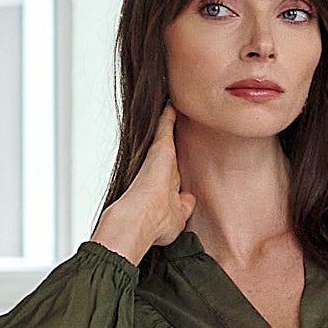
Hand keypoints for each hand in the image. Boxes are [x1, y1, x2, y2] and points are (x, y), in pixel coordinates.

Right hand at [91, 105, 194, 264]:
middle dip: (171, 140)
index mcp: (164, 187)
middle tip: (174, 121)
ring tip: (172, 106)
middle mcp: (160, 170)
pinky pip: (166, 126)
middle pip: (168, 152)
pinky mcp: (160, 147)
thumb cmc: (156, 225)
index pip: (171, 173)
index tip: (174, 161)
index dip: (173, 168)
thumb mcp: (177, 218)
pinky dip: (168, 116)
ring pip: (165, 136)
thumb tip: (189, 200)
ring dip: (169, 124)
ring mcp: (159, 158)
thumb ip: (183, 207)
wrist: (139, 220)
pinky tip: (171, 103)